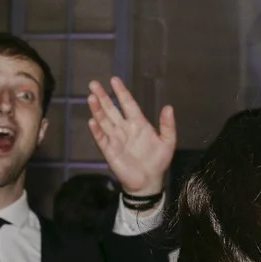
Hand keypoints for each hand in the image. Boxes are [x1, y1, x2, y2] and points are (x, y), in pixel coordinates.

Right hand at [84, 78, 176, 199]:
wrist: (149, 181)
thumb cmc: (157, 161)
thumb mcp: (167, 142)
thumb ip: (167, 125)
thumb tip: (169, 107)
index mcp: (138, 123)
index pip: (128, 104)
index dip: (121, 92)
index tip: (114, 80)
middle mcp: (124, 128)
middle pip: (111, 109)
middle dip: (103, 96)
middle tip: (93, 84)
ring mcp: (115, 139)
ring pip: (104, 121)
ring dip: (97, 109)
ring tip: (91, 97)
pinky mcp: (109, 151)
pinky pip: (101, 138)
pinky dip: (96, 130)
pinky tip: (92, 121)